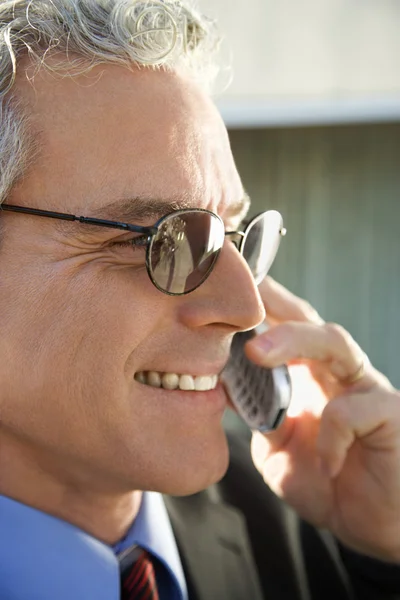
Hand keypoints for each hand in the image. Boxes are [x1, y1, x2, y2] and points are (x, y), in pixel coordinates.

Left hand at [247, 277, 399, 562]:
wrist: (372, 525)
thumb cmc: (327, 483)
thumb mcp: (278, 451)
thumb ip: (261, 418)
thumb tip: (230, 388)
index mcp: (309, 376)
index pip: (284, 329)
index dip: (257, 308)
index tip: (222, 289)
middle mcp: (336, 373)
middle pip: (308, 320)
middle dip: (273, 302)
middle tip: (237, 297)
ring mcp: (365, 388)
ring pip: (334, 342)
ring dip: (294, 340)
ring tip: (256, 352)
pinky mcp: (389, 413)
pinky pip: (353, 409)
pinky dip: (330, 434)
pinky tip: (327, 463)